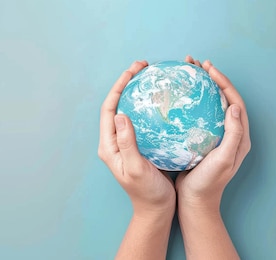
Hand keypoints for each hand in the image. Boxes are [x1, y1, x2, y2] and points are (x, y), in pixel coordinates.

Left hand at [98, 60, 175, 213]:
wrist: (156, 210)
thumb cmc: (147, 192)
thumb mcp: (135, 168)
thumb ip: (127, 142)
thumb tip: (120, 114)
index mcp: (109, 145)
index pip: (109, 108)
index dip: (119, 86)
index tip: (133, 71)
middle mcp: (115, 141)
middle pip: (117, 104)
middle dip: (128, 83)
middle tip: (144, 66)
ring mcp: (127, 143)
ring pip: (131, 110)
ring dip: (139, 92)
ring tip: (153, 76)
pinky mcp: (140, 145)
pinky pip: (144, 120)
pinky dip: (151, 106)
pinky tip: (166, 100)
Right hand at [176, 55, 251, 209]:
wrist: (194, 202)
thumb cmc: (208, 183)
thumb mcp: (222, 159)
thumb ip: (232, 134)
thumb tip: (233, 106)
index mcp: (238, 136)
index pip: (234, 101)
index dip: (223, 82)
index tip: (208, 69)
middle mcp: (229, 133)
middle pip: (221, 98)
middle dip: (210, 78)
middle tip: (195, 63)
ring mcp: (214, 136)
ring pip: (208, 104)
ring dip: (199, 87)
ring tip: (185, 73)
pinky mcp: (200, 140)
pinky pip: (196, 115)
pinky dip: (187, 102)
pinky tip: (173, 98)